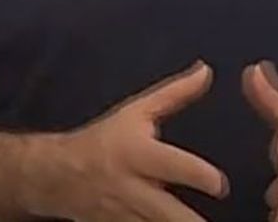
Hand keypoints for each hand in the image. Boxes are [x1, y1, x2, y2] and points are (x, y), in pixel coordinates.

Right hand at [20, 60, 227, 221]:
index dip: (199, 176)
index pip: (173, 165)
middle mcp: (130, 187)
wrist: (56, 175)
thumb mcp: (136, 112)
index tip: (222, 186)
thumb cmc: (104, 139)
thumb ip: (175, 94)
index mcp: (137, 154)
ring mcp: (123, 214)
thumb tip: (206, 71)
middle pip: (166, 213)